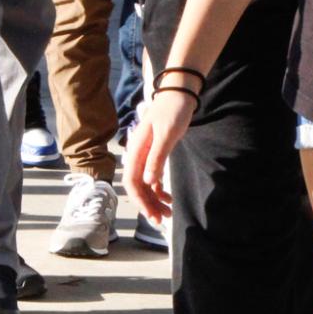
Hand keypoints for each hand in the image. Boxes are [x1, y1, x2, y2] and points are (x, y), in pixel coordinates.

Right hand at [124, 90, 195, 221]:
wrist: (180, 93)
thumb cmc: (173, 111)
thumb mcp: (166, 134)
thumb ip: (156, 158)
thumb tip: (148, 182)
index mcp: (136, 150)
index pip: (132, 182)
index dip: (140, 201)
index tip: (152, 215)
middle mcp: (138, 154)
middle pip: (138, 186)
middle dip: (148, 205)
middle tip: (162, 220)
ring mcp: (146, 155)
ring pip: (146, 184)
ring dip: (155, 200)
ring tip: (168, 213)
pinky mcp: (155, 153)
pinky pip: (153, 177)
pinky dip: (159, 190)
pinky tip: (168, 198)